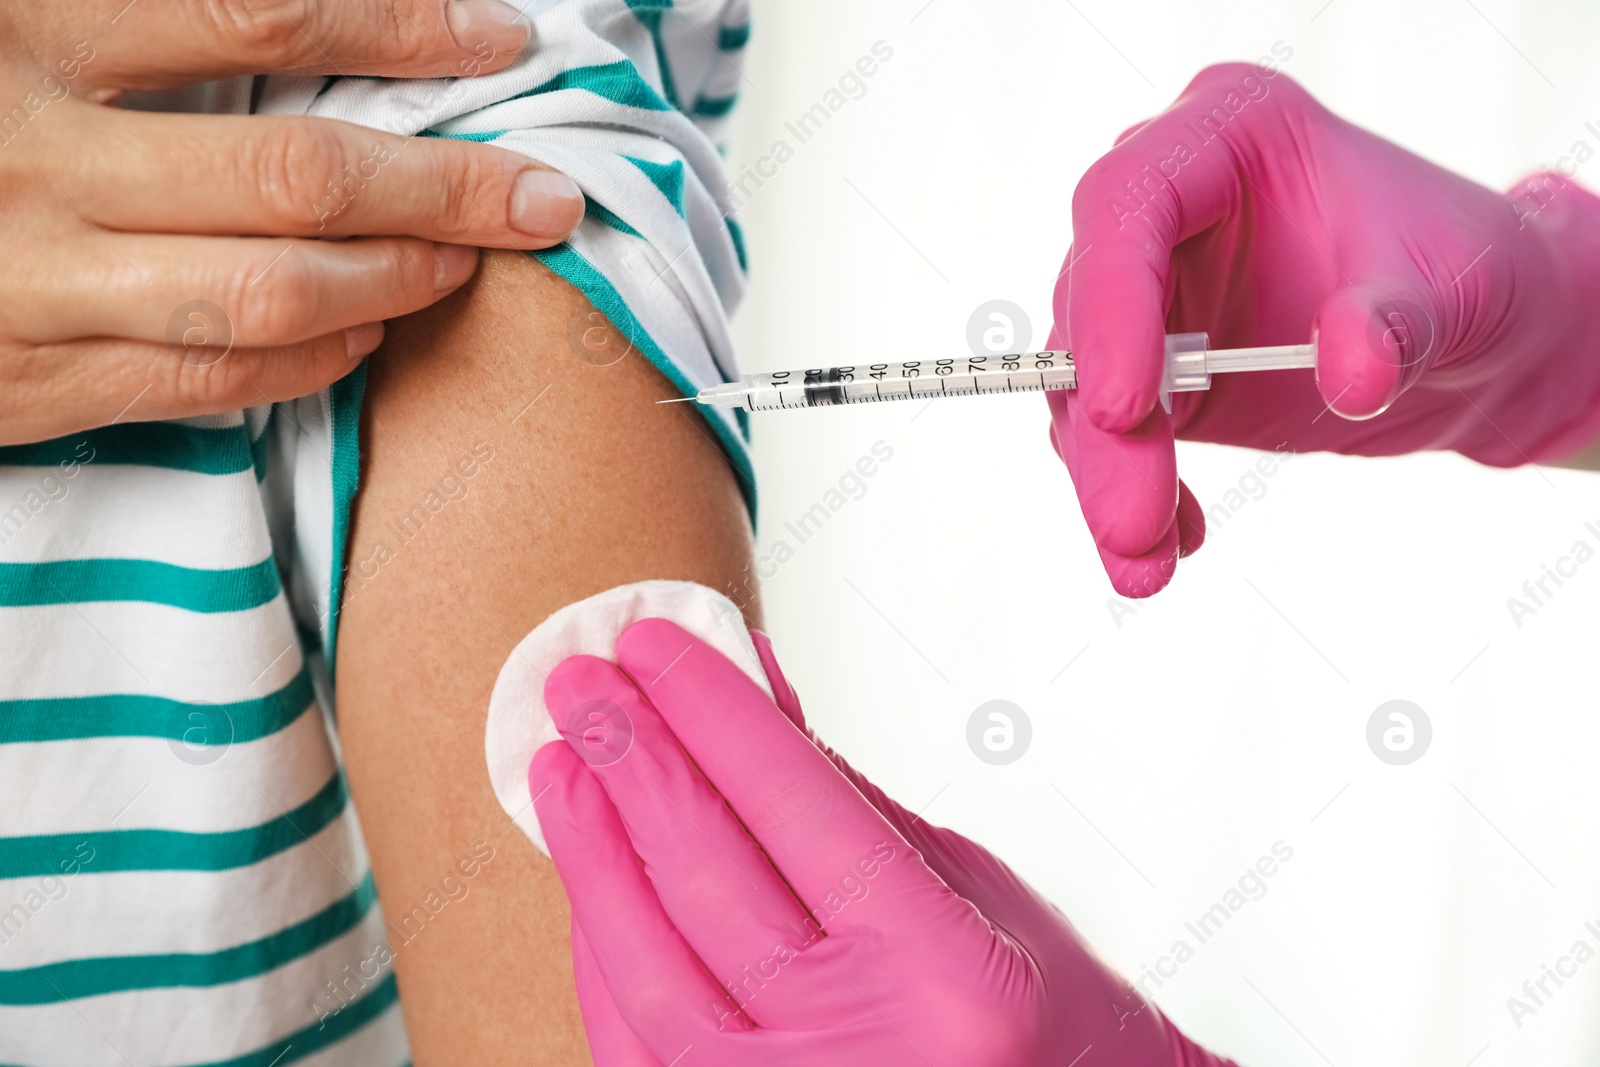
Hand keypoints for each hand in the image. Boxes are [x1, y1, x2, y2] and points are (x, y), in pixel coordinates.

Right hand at [0, 0, 585, 444]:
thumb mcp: (14, 25)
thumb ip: (139, 15)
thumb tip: (307, 11)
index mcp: (21, 31)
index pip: (256, 15)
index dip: (398, 29)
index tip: (499, 41)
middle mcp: (31, 158)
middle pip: (294, 177)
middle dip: (445, 186)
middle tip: (545, 195)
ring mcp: (30, 282)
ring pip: (268, 295)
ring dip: (392, 282)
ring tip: (461, 262)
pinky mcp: (28, 381)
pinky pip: (208, 380)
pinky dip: (309, 361)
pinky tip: (363, 335)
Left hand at [529, 619, 1235, 1065]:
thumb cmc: (1054, 1031)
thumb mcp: (974, 891)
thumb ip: (848, 798)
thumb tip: (754, 689)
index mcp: (940, 973)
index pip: (794, 804)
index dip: (711, 710)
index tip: (659, 644)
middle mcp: (858, 1050)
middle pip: (707, 874)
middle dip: (633, 756)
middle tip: (583, 679)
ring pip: (646, 964)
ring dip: (591, 850)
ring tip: (563, 762)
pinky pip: (637, 1044)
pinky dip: (604, 952)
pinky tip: (590, 876)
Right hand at [1054, 63, 1599, 595]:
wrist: (1472, 341)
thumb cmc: (1465, 277)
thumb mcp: (1455, 290)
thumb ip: (1397, 321)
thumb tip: (1350, 371)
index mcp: (1225, 134)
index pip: (1127, 204)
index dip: (1111, 304)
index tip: (1126, 409)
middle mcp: (1166, 208)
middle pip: (1090, 311)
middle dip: (1106, 431)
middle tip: (1132, 525)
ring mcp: (1148, 291)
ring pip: (1082, 386)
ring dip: (1106, 480)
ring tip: (1146, 566)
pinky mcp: (1148, 369)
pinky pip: (1110, 436)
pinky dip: (1134, 495)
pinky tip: (1179, 541)